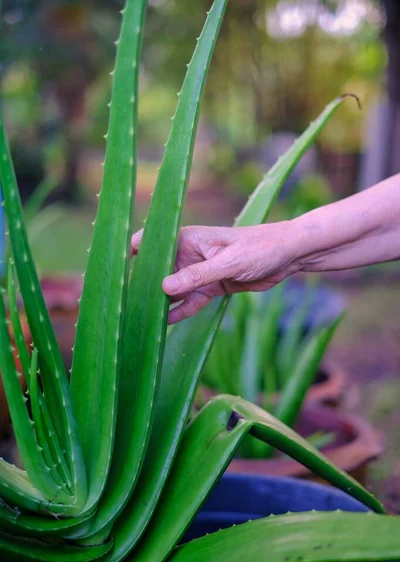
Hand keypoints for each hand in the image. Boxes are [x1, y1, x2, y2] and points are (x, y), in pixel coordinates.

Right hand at [131, 223, 299, 322]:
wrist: (289, 255)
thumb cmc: (260, 248)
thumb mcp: (227, 263)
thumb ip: (196, 276)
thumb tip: (163, 288)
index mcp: (189, 238)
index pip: (151, 241)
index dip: (133, 254)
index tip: (116, 272)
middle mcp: (189, 254)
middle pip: (159, 269)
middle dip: (144, 284)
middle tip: (125, 305)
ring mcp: (200, 271)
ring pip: (174, 288)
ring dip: (161, 301)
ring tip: (140, 318)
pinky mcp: (212, 286)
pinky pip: (191, 300)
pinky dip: (180, 310)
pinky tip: (165, 323)